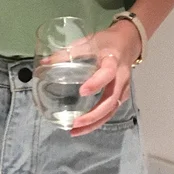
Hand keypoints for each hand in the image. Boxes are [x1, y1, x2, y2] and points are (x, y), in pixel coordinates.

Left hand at [45, 19, 141, 136]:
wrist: (127, 42)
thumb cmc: (106, 42)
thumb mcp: (88, 42)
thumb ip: (68, 53)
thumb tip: (45, 62)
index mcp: (113, 62)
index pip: (107, 74)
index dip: (96, 83)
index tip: (82, 91)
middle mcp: (121, 78)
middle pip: (111, 101)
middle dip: (94, 115)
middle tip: (75, 123)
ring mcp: (123, 89)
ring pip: (111, 110)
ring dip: (94, 123)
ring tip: (75, 131)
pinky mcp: (121, 96)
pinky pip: (111, 111)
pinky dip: (97, 121)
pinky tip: (83, 127)